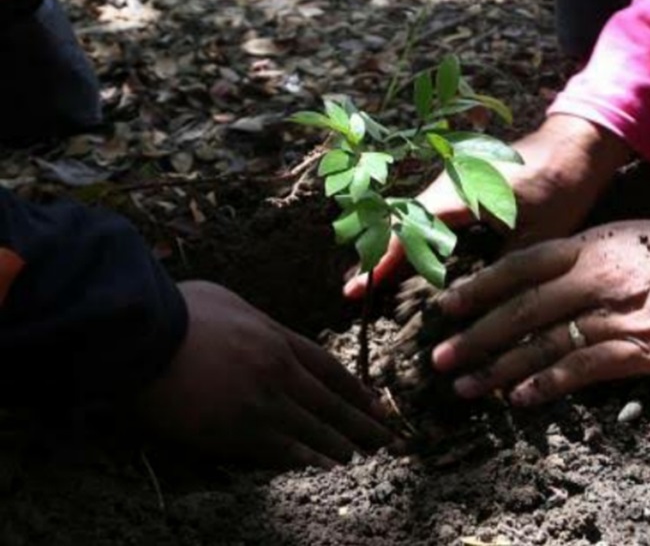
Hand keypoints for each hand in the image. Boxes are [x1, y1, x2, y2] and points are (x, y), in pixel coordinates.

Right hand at [135, 281, 395, 467]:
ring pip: (313, 428)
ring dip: (339, 444)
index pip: (330, 368)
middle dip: (361, 422)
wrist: (145, 335)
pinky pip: (282, 449)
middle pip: (330, 402)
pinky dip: (307, 458)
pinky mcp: (237, 430)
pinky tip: (325, 467)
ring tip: (358, 456)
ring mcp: (261, 402)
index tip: (375, 403)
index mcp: (277, 338)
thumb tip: (260, 328)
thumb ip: (254, 320)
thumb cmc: (178, 311)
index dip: (356, 389)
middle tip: (386, 438)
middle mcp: (279, 371)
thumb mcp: (227, 300)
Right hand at [343, 115, 632, 298]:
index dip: (381, 262)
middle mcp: (446, 179)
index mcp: (460, 191)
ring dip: (393, 245)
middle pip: (399, 220)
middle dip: (377, 257)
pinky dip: (412, 233)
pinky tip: (407, 256)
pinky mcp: (460, 180)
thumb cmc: (563, 188)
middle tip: (354, 293)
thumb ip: (499, 270)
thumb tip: (469, 308)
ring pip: (410, 214)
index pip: (406, 229)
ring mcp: (451, 177)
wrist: (578, 145)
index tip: (356, 290)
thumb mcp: (534, 238)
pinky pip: (426, 209)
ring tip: (371, 279)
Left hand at [431, 189, 649, 406]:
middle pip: (519, 310)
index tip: (444, 307)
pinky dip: (545, 385)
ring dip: (499, 369)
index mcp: (589, 245)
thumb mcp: (629, 236)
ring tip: (466, 387)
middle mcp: (593, 277)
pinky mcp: (639, 349)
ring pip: (541, 344)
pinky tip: (519, 400)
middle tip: (440, 359)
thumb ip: (586, 255)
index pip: (518, 267)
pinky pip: (580, 369)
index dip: (477, 288)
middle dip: (474, 336)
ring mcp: (614, 314)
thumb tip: (545, 279)